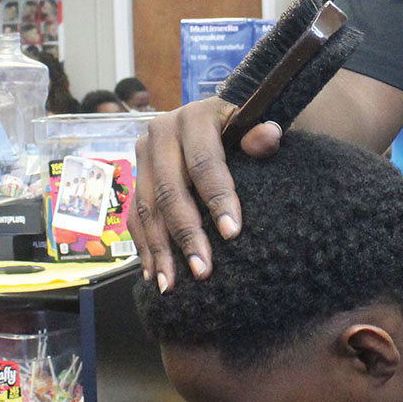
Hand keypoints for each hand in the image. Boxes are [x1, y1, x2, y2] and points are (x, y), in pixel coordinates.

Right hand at [133, 98, 281, 290]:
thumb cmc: (248, 127)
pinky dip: (143, 245)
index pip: (204, 162)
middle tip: (202, 270)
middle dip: (186, 234)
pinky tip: (154, 273)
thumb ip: (264, 133)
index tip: (232, 233)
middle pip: (170, 190)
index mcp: (195, 116)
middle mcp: (161, 132)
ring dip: (159, 249)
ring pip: (147, 207)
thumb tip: (267, 137)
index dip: (218, 198)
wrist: (224, 120)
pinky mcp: (137, 176)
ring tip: (172, 284)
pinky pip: (135, 215)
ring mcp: (145, 156)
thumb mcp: (259, 124)